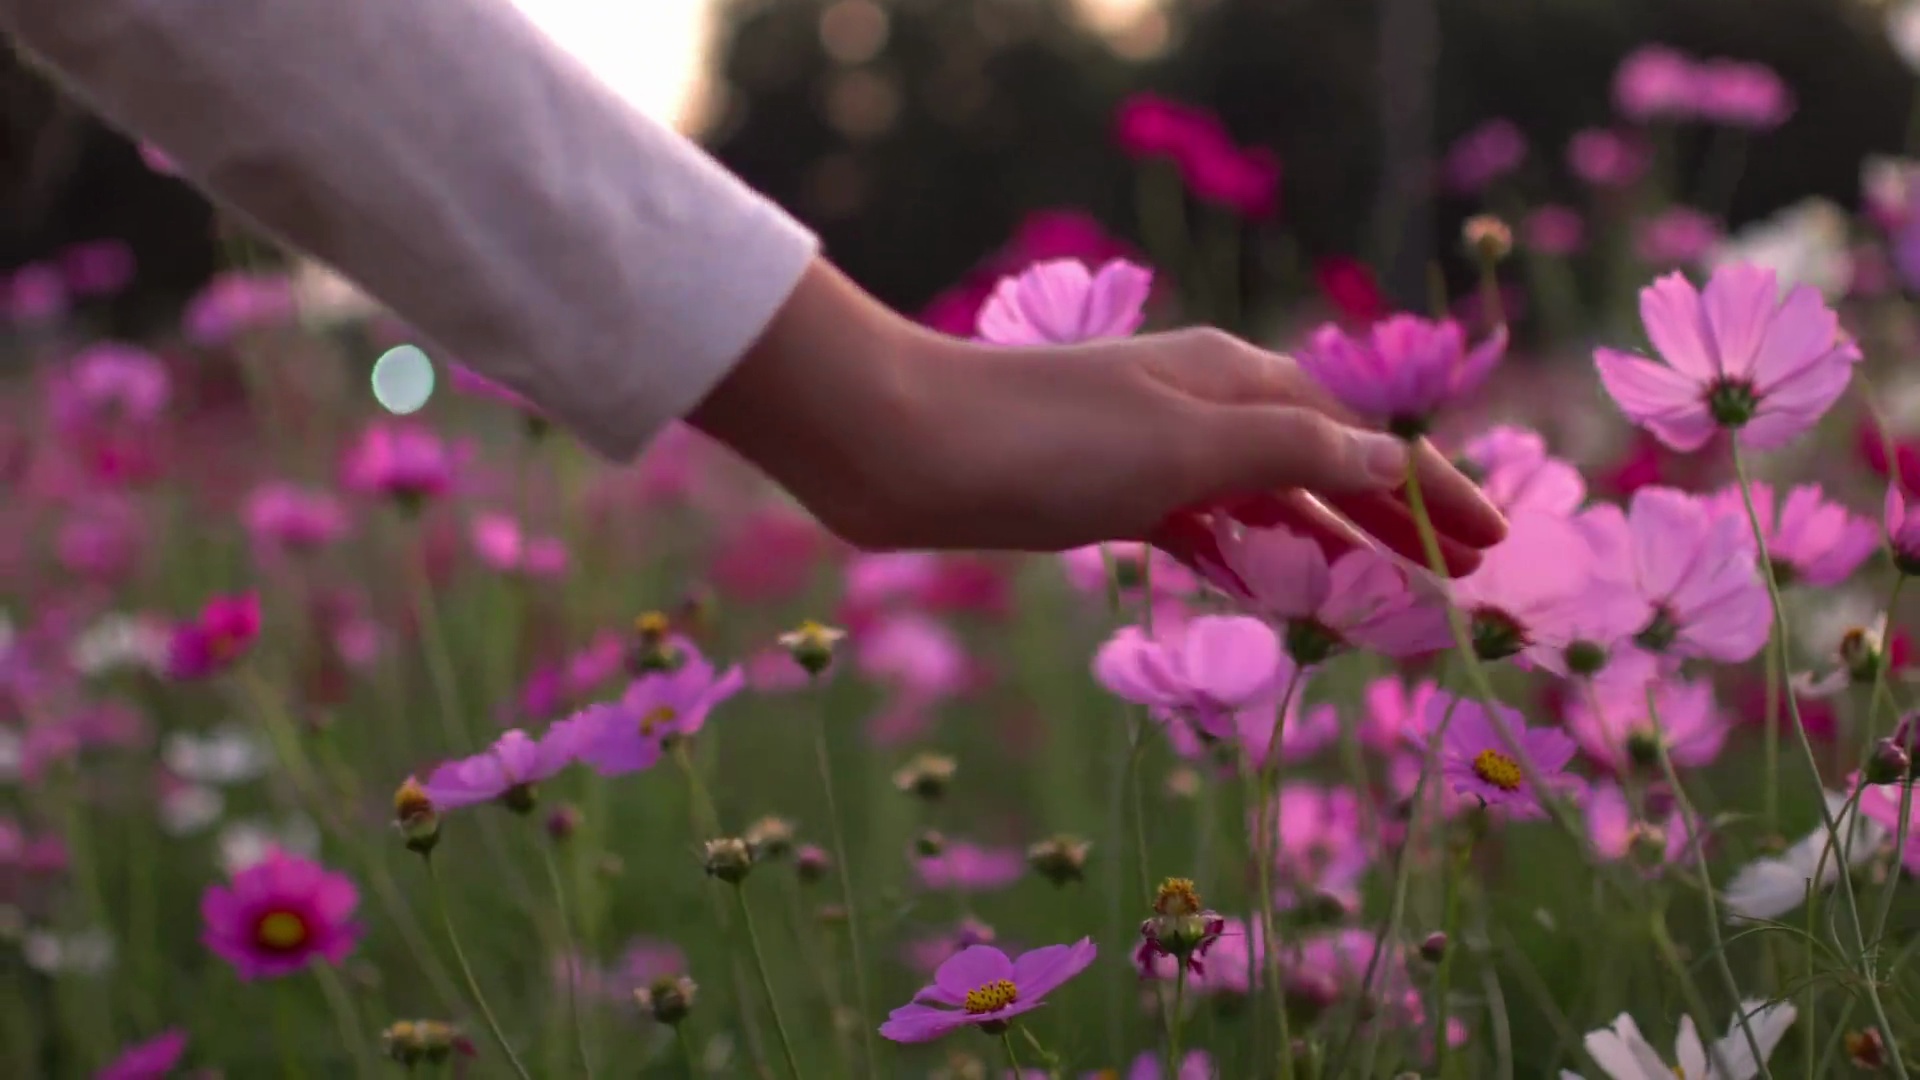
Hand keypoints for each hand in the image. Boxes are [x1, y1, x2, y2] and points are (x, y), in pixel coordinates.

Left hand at [689, 260, 1505, 571]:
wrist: (898, 443)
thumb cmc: (1042, 440)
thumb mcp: (1185, 445)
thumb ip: (1291, 452)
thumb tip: (1385, 459)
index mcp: (1238, 381)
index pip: (1362, 440)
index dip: (1431, 492)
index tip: (1496, 541)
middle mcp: (1204, 405)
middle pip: (1323, 467)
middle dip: (1393, 519)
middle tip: (1461, 578)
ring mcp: (1152, 448)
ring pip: (1264, 499)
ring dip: (1325, 542)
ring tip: (1381, 591)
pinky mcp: (1102, 491)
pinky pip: (1199, 524)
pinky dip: (1242, 552)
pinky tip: (1261, 584)